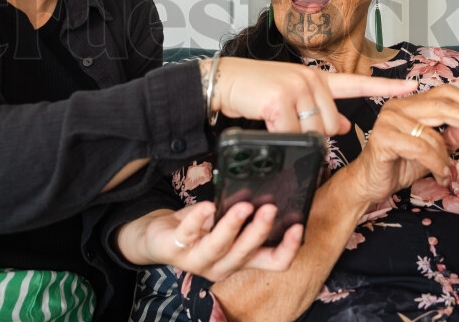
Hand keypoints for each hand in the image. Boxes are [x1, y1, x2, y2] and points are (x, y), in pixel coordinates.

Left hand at [126, 201, 302, 281]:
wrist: (159, 237)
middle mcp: (222, 265)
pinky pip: (189, 234)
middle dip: (260, 230)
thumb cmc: (199, 228)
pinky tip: (208, 206)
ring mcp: (198, 261)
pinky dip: (199, 219)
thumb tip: (261, 193)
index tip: (298, 227)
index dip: (288, 249)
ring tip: (244, 206)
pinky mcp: (176, 248)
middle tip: (271, 208)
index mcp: (240, 259)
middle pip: (246, 253)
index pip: (272, 262)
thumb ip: (242, 214)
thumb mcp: (225, 222)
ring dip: (233, 226)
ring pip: (220, 247)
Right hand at [205, 57, 417, 135]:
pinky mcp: (280, 100)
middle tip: (287, 126)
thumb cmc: (254, 90)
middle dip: (312, 136)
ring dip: (294, 138)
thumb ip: (317, 110)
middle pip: (329, 125)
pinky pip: (290, 135)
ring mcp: (297, 88)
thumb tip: (340, 126)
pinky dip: (278, 138)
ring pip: (312, 133)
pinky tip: (266, 125)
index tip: (412, 86)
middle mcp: (311, 79)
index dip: (386, 86)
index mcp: (316, 79)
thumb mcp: (290, 98)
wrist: (224, 80)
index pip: (357, 82)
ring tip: (274, 123)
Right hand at [351, 84, 458, 205]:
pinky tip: (442, 174)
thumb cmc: (400, 164)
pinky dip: (436, 163)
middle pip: (441, 105)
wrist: (370, 183)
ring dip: (448, 156)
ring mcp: (388, 120)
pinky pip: (420, 148)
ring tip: (451, 171)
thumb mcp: (434, 149)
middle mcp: (397, 106)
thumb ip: (453, 135)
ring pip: (432, 132)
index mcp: (409, 103)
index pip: (443, 92)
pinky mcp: (382, 138)